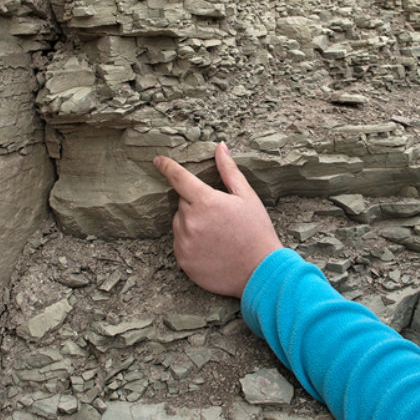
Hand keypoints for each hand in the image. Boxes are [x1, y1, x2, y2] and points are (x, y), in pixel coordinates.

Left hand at [153, 142, 282, 297]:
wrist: (260, 271)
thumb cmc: (256, 231)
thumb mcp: (247, 197)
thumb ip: (229, 171)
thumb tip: (220, 147)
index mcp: (205, 201)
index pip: (179, 178)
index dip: (167, 166)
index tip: (158, 161)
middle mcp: (190, 222)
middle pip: (182, 204)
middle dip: (196, 205)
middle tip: (219, 217)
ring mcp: (184, 243)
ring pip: (179, 224)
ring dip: (191, 224)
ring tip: (217, 235)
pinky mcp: (183, 261)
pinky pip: (180, 244)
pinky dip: (190, 243)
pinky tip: (211, 249)